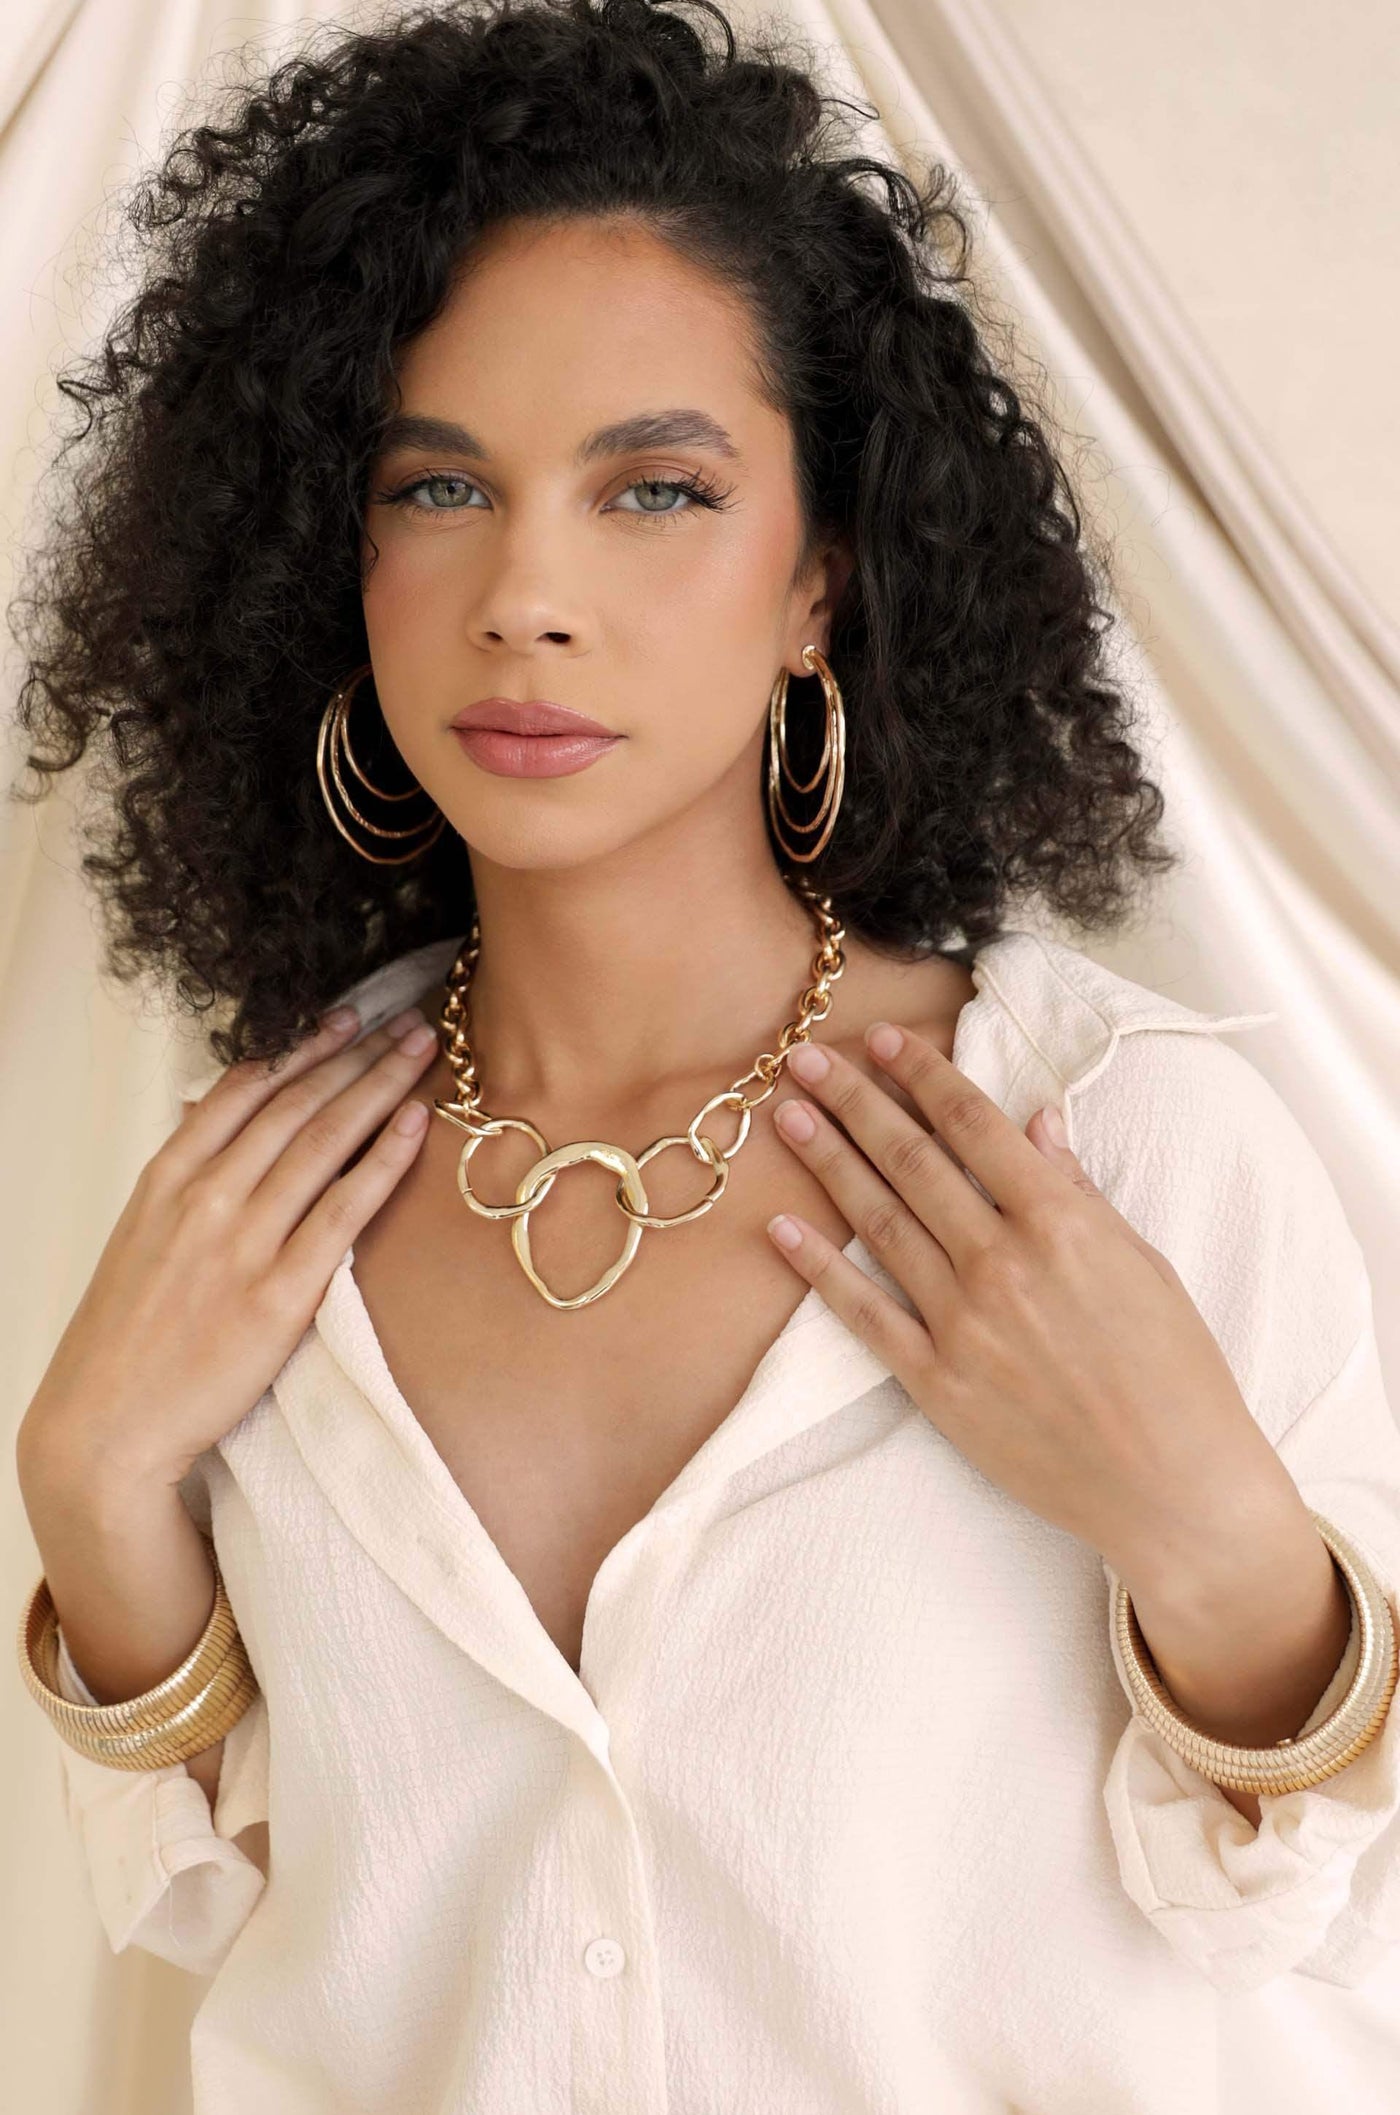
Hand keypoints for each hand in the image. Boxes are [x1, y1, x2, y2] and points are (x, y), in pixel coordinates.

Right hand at [17, 1004, 439, 1493]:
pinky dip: (384, 1160)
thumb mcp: (142, 1236)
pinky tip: (416, 1124)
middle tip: (407, 1017)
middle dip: (357, 1053)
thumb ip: (185, 1177)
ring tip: (422, 1049)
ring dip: (380, 1086)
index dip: (302, 1046)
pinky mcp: (280, 1295)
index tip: (345, 1016)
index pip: (245, 1088)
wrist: (106, 1426)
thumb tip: (217, 1120)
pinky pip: (344, 1211)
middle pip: (296, 1103)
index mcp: (168, 1177)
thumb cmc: (127, 1336)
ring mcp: (244, 1244)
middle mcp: (206, 1197)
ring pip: (324, 1141)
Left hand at [763, 1020, 1298, 1587]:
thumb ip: (1079, 1190)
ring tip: (787, 1116)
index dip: (922, 1075)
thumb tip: (1037, 1120)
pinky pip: (863, 1314)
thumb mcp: (1143, 1262)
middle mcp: (1002, 1263)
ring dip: (828, 1163)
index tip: (882, 1040)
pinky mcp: (936, 1384)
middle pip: (912, 1161)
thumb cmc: (1174, 1369)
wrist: (1172, 1485)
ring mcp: (962, 1324)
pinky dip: (818, 1269)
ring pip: (878, 1223)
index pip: (974, 1125)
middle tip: (806, 1058)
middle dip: (855, 1101)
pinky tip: (782, 1228)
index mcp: (1060, 1223)